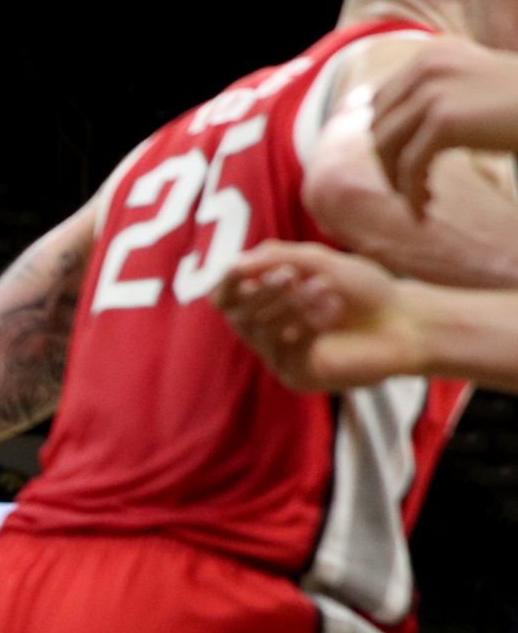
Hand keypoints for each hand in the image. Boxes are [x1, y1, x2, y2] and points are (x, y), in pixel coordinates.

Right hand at [214, 242, 428, 390]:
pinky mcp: (298, 375)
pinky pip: (287, 349)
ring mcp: (281, 355)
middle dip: (262, 292)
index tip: (239, 268)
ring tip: (326, 288)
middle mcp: (267, 330)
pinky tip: (332, 308)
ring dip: (292, 305)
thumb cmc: (365, 290)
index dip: (227, 283)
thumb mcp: (320, 262)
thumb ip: (278, 258)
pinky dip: (307, 324)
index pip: (226, 297)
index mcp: (265, 302)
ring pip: (262, 331)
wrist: (407, 322)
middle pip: (239, 314)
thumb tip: (235, 264)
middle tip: (291, 275)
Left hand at [370, 41, 517, 213]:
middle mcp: (427, 66)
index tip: (402, 166)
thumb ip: (436, 98)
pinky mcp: (445, 121)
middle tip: (410, 189)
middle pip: (379, 124)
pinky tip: (425, 209)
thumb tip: (382, 130)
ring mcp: (434, 91)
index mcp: (433, 54)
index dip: (386, 138)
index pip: (383, 102)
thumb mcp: (474, 89)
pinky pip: (409, 167)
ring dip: (398, 181)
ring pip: (386, 147)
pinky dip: (411, 194)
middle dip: (388, 162)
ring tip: (422, 200)